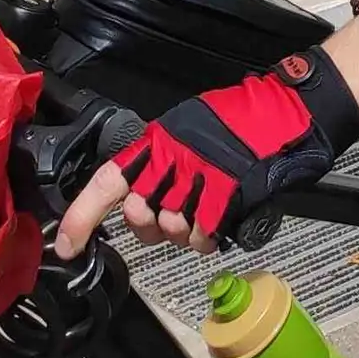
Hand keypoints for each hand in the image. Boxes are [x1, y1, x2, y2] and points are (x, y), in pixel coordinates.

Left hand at [55, 47, 358, 255]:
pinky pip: (203, 235)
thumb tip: (141, 198)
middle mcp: (174, 158)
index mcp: (160, 139)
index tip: (65, 246)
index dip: (82, 216)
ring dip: (185, 231)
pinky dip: (208, 237)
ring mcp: (201, 178)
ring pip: (171, 229)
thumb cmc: (245, 118)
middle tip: (170, 214)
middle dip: (148, 225)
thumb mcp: (190, 129)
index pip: (108, 180)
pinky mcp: (227, 194)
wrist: (293, 111)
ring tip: (205, 210)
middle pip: (139, 214)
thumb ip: (164, 161)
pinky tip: (220, 220)